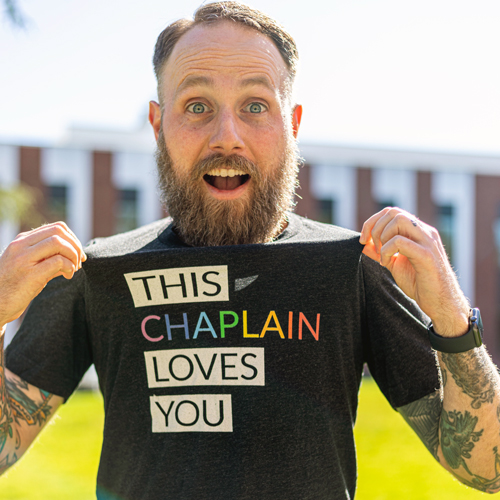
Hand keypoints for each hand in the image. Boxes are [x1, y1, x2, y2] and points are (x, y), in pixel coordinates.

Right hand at [0, 222, 86, 326]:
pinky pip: (58, 261)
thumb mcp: (31, 266)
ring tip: (73, 269)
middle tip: (79, 261)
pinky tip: (67, 276)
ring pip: (58, 242)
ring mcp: (23, 259)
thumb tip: (76, 254)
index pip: (56, 227)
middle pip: (59, 231)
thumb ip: (50, 258)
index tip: (78, 254)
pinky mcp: (29, 275)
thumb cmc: (14, 288)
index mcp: (22, 241)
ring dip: (73, 255)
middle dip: (76, 245)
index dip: (73, 238)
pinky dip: (69, 267)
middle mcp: (21, 246)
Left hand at [359, 207, 468, 336]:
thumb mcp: (395, 264)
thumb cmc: (419, 283)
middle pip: (394, 212)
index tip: (363, 239)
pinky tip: (386, 264)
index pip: (393, 212)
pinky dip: (387, 250)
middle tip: (373, 248)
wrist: (440, 303)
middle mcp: (425, 232)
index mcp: (418, 232)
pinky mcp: (427, 256)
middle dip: (375, 227)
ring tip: (381, 254)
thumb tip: (364, 244)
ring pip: (400, 220)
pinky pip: (401, 241)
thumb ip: (381, 252)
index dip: (373, 222)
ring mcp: (428, 242)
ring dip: (383, 236)